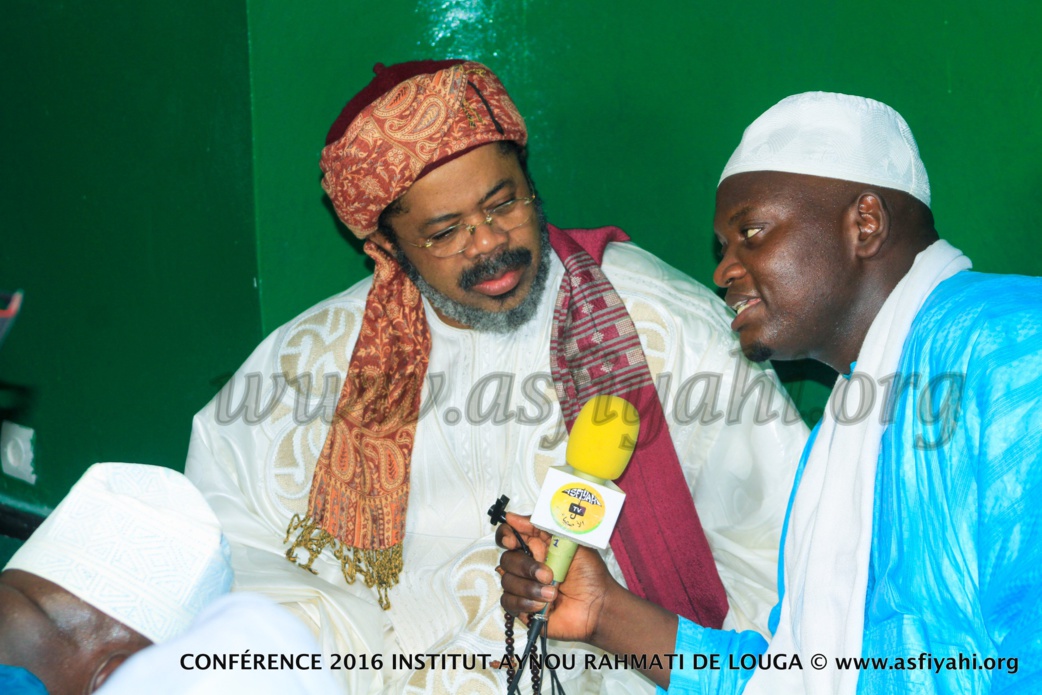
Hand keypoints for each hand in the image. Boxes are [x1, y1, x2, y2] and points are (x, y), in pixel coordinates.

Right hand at [495, 513, 620, 643]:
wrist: (598, 605)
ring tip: (552, 594)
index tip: (513, 542)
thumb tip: (512, 517)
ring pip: (506, 581)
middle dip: (525, 567)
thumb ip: (542, 527)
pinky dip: (525, 603)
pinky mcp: (523, 607)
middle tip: (548, 575)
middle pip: (506, 559)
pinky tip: (542, 606)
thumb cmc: (590, 574)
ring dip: (530, 588)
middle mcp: (527, 565)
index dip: (505, 536)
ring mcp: (524, 586)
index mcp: (537, 547)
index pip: (508, 535)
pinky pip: (509, 602)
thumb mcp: (571, 542)